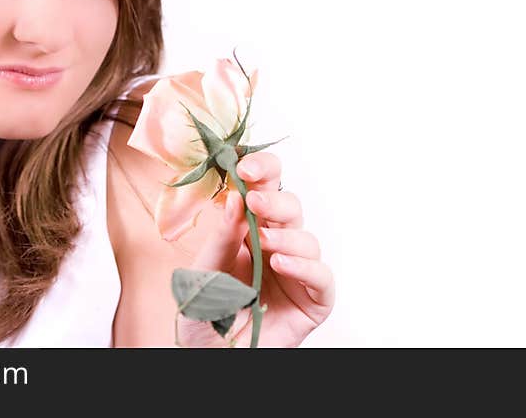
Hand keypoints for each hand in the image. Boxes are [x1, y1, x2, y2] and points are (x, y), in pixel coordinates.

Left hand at [176, 152, 334, 346]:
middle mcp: (275, 246)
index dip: (262, 171)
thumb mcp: (202, 274)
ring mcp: (296, 273)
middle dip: (274, 198)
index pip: (263, 189)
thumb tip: (234, 198)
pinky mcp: (313, 301)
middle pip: (290, 207)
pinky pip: (322, 276)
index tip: (246, 165)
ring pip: (307, 238)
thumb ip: (220, 239)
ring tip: (264, 244)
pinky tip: (280, 264)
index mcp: (247, 231)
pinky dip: (305, 267)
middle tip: (254, 199)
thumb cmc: (204, 317)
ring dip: (287, 235)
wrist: (211, 360)